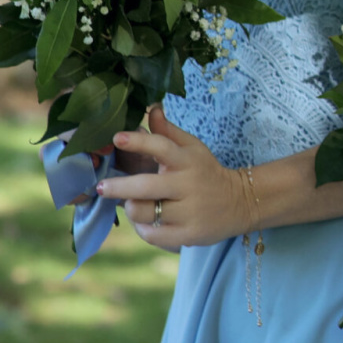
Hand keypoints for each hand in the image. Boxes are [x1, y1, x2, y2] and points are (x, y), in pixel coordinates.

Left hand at [96, 106, 253, 249]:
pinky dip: (143, 228)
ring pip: (144, 212)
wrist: (240, 202)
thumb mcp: (192, 149)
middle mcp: (188, 186)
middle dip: (119, 187)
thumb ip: (168, 132)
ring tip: (134, 204)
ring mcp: (189, 212)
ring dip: (132, 208)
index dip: (139, 142)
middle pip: (146, 187)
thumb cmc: (206, 172)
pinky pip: (151, 234)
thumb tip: (152, 108)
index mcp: (188, 161)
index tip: (117, 137)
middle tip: (101, 187)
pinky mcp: (187, 235)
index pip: (162, 147)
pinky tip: (148, 221)